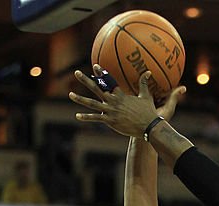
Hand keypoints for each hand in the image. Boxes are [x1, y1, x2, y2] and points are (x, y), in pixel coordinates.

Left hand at [69, 68, 183, 136]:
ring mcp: (110, 111)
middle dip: (85, 80)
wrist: (149, 126)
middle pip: (96, 88)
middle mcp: (113, 101)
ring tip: (70, 94)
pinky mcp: (110, 121)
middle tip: (76, 73)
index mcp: (120, 94)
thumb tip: (149, 71)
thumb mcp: (146, 96)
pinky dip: (86, 117)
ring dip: (80, 99)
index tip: (96, 66)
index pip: (109, 81)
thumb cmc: (148, 112)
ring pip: (92, 103)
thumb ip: (144, 83)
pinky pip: (96, 118)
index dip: (102, 73)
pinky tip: (77, 116)